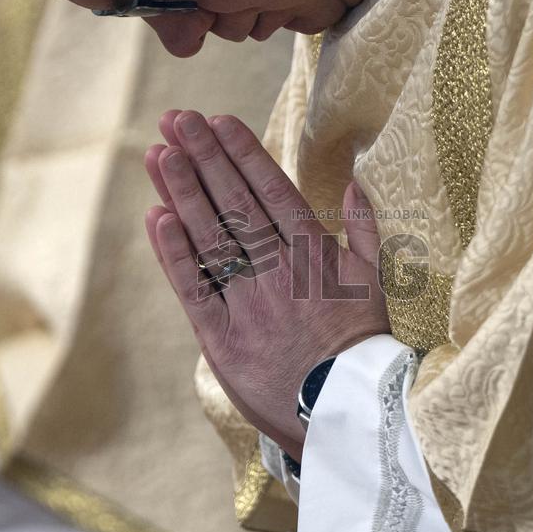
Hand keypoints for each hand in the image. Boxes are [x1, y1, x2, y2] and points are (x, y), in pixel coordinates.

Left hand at [144, 109, 389, 460]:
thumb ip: (365, 226)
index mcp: (316, 254)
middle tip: (177, 120)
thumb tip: (355, 179)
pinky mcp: (221, 337)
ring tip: (159, 154)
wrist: (345, 412)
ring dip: (182, 192)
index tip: (218, 121)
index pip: (272, 191)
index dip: (242, 154)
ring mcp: (248, 303)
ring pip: (210, 238)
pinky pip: (194, 287)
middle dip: (204, 158)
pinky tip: (157, 216)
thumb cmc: (362, 343)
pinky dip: (174, 252)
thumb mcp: (375, 280)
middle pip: (234, 204)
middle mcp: (279, 271)